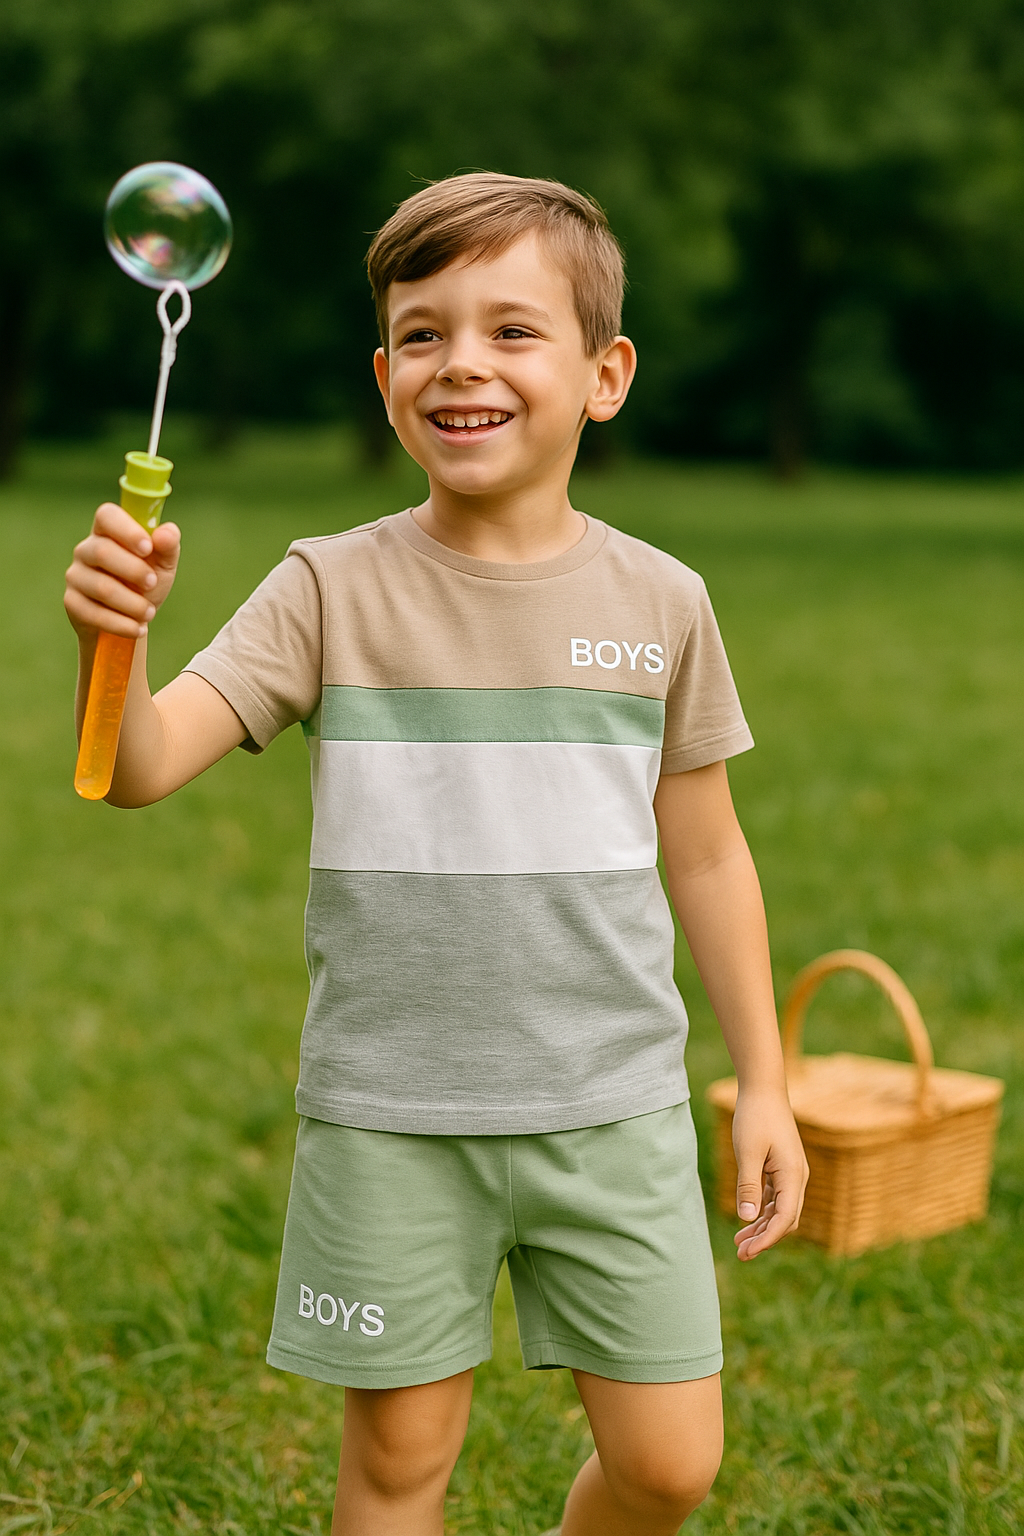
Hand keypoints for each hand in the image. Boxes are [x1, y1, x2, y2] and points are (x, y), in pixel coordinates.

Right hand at [64, 502, 180, 641]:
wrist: (131, 620)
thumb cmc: (146, 584)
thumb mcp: (163, 565)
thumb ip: (168, 547)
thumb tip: (166, 532)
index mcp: (108, 532)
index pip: (107, 516)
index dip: (126, 530)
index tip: (148, 547)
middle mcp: (86, 550)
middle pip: (102, 552)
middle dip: (133, 570)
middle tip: (153, 584)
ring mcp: (76, 576)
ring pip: (101, 587)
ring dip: (132, 603)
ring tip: (149, 613)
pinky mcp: (72, 602)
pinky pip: (93, 613)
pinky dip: (121, 624)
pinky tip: (138, 628)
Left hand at [731, 1089, 807, 1260]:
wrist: (763, 1089)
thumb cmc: (755, 1117)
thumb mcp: (748, 1152)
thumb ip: (748, 1186)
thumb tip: (748, 1219)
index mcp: (793, 1175)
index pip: (785, 1219)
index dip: (767, 1239)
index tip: (748, 1252)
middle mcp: (797, 1177)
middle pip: (785, 1219)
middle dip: (764, 1239)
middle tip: (740, 1254)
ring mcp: (790, 1173)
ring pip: (779, 1210)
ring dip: (761, 1227)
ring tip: (739, 1243)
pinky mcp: (781, 1168)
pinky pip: (774, 1197)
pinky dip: (761, 1211)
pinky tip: (747, 1220)